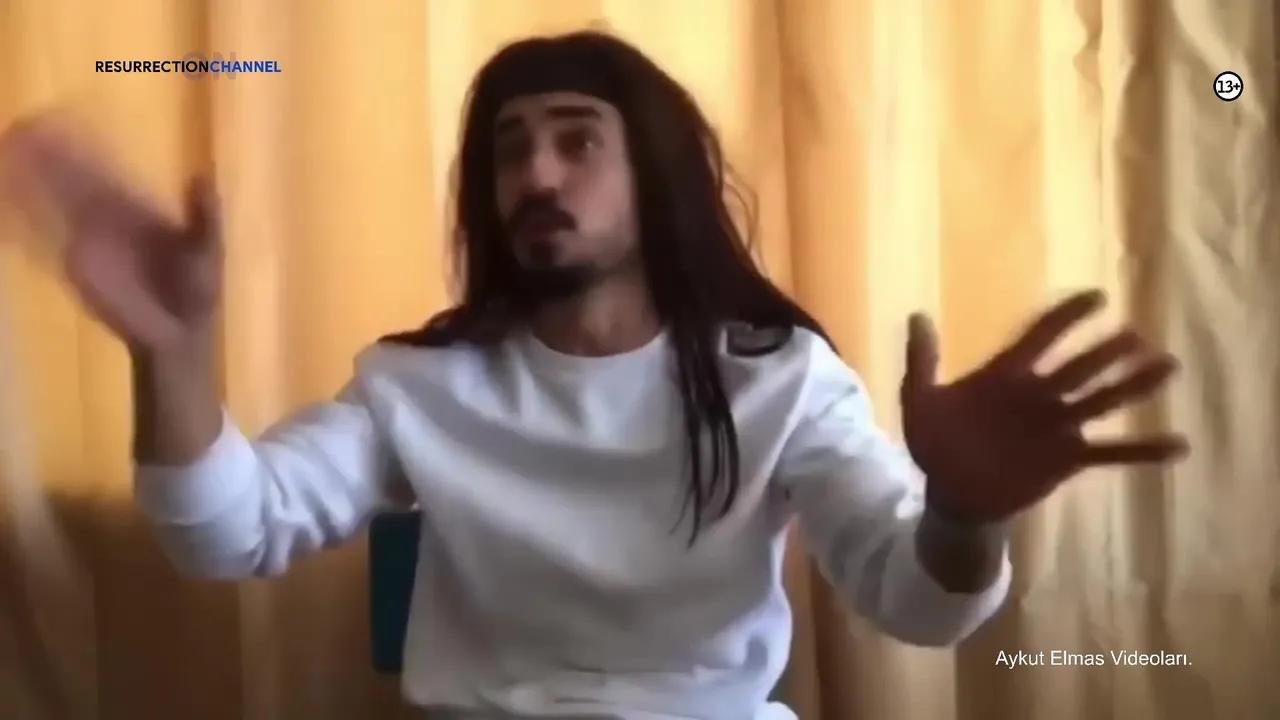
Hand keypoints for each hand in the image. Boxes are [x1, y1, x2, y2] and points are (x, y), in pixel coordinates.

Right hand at [0, 115, 221, 350]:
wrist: (177, 335)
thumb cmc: (196, 291)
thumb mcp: (207, 250)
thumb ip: (204, 216)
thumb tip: (203, 176)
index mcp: (138, 208)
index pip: (105, 170)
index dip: (85, 146)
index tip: (63, 120)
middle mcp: (109, 218)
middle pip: (73, 180)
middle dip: (50, 156)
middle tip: (24, 127)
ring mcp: (90, 240)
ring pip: (56, 202)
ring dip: (34, 180)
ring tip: (10, 151)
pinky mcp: (78, 265)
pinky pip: (49, 239)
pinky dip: (28, 220)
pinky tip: (9, 201)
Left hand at [900, 290, 1187, 522]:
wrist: (950, 492)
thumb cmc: (934, 443)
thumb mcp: (919, 401)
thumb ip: (921, 362)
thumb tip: (917, 314)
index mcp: (1006, 374)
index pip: (1042, 335)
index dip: (1068, 316)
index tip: (1098, 297)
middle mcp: (1039, 394)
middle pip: (1079, 367)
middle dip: (1106, 352)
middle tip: (1136, 336)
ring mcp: (1057, 426)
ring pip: (1101, 400)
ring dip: (1132, 386)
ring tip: (1167, 367)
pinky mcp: (1068, 459)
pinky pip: (1110, 452)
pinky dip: (1142, 449)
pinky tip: (1178, 444)